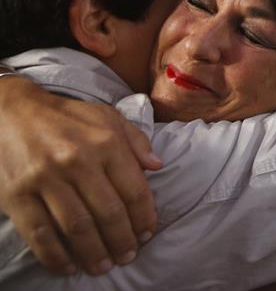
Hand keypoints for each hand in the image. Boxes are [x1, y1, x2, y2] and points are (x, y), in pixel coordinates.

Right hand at [0, 77, 160, 274]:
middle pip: (109, 213)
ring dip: (94, 253)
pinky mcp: (17, 194)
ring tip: (103, 266)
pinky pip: (40, 233)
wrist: (12, 112)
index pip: (134, 190)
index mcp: (106, 143)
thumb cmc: (67, 117)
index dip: (144, 217)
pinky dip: (55, 256)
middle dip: (122, 241)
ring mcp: (46, 179)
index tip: (147, 234)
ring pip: (77, 227)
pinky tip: (68, 266)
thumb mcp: (108, 117)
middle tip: (128, 257)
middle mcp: (78, 161)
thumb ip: (136, 140)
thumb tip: (157, 166)